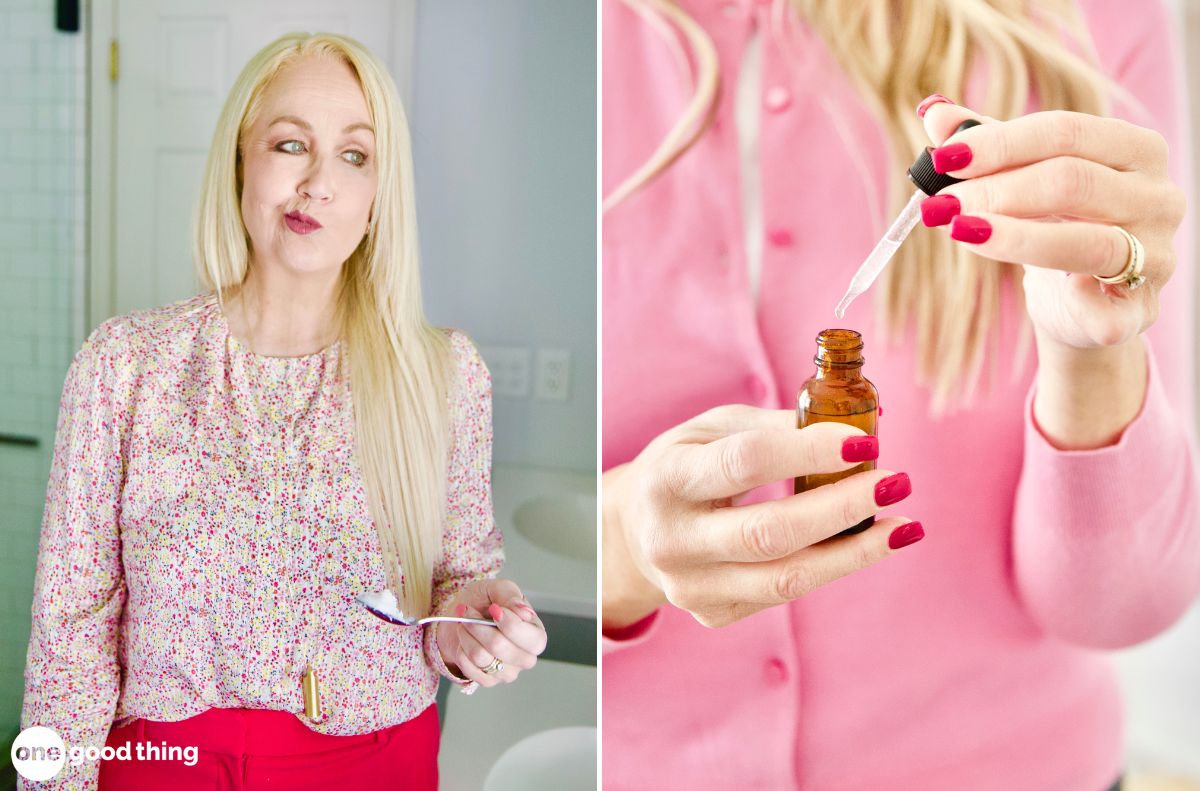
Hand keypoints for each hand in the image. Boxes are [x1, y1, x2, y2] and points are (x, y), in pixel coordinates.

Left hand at [435, 578, 546, 687]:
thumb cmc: (483, 602)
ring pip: (481, 657)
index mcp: (536, 633)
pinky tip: (464, 640)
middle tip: (468, 612)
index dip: (510, 624)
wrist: (461, 617)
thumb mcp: (497, 589)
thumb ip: (510, 596)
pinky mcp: (489, 681)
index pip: (533, 639)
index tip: (493, 607)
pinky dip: (461, 650)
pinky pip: (470, 669)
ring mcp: (508, 672)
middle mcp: (526, 656)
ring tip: (464, 623)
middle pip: (501, 648)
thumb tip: (524, 612)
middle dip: (479, 627)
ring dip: (466, 635)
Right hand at [603, 405, 922, 630]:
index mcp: (668, 478)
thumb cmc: (687, 466)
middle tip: (896, 482)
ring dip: (855, 551)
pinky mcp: (713, 613)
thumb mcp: (716, 429)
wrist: (634, 531)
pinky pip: (784, 593)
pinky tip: (864, 544)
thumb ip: (781, 427)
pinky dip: (832, 567)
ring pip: (786, 577)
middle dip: (842, 508)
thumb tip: (864, 421)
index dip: (808, 452)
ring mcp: (690, 586)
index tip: (863, 443)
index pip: (744, 464)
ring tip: (903, 525)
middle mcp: (672, 539)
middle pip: (769, 533)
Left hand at [918, 99, 1185, 350]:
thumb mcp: (1026, 179)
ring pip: (1087, 243)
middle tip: (943, 203)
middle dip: (998, 191)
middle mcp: (1158, 198)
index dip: (1002, 143)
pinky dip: (1075, 301)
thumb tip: (935, 114)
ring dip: (1013, 238)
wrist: (1083, 302)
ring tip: (959, 232)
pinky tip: (1040, 290)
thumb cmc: (1058, 225)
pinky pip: (1107, 309)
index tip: (946, 157)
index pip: (1068, 131)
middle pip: (1074, 182)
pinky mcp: (1141, 310)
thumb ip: (988, 145)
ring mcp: (1156, 256)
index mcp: (1136, 150)